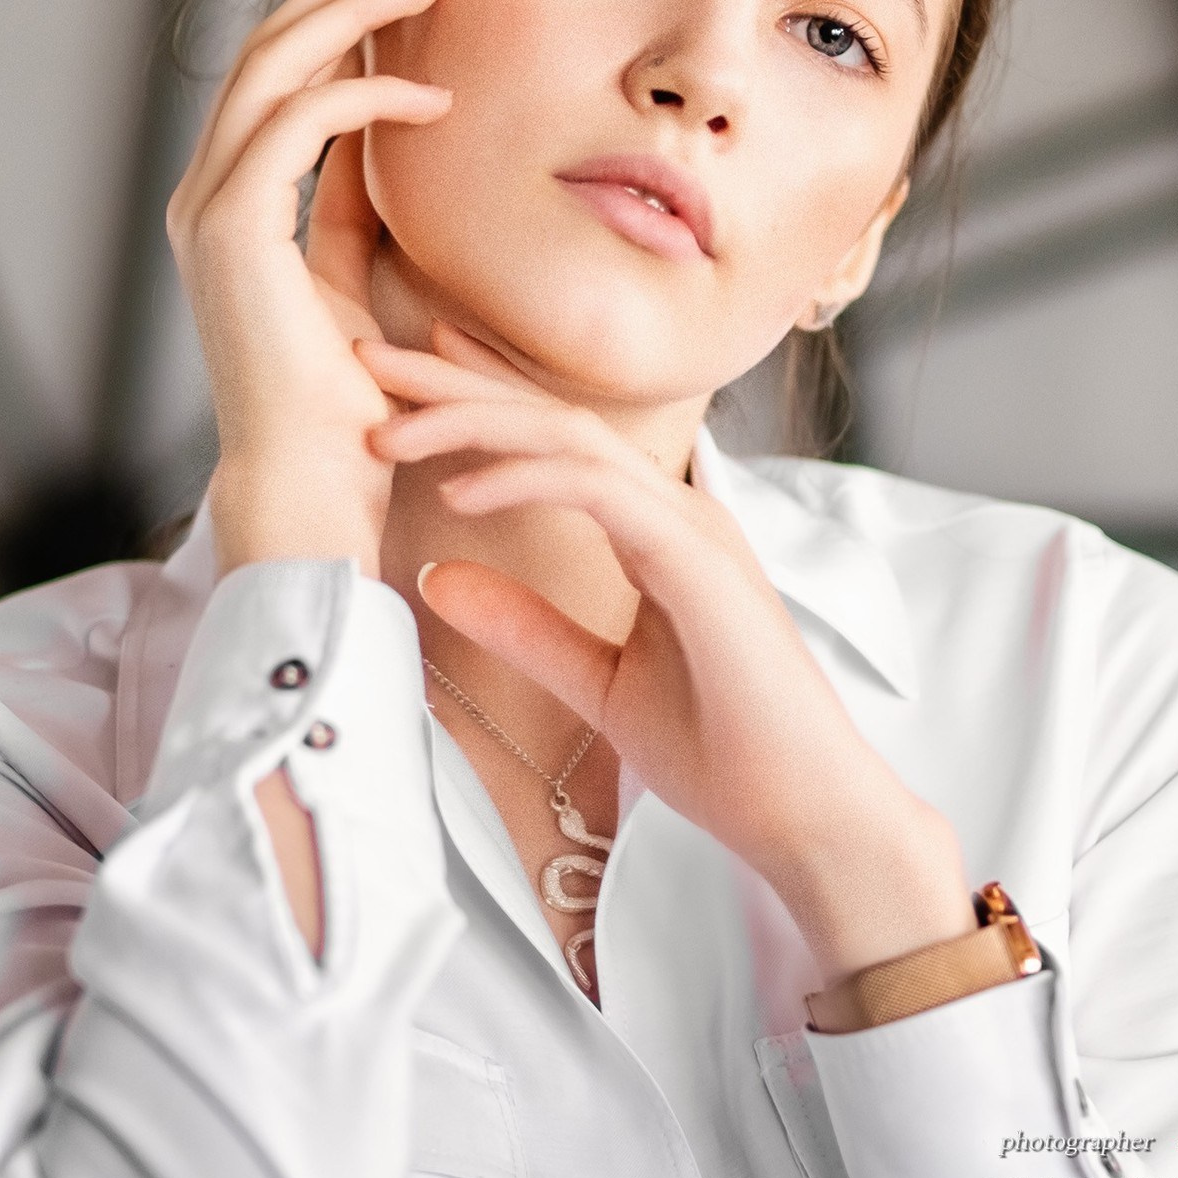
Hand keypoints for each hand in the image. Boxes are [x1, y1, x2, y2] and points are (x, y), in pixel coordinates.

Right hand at [166, 0, 450, 572]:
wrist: (315, 487)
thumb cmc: (348, 403)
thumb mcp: (355, 275)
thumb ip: (351, 200)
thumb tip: (390, 123)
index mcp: (230, 202)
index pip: (272, 73)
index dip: (325, 5)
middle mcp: (207, 195)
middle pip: (266, 48)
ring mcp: (208, 211)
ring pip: (272, 67)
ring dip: (351, 9)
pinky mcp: (231, 233)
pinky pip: (297, 127)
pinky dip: (363, 97)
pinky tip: (429, 93)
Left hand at [358, 324, 971, 986]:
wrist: (809, 819)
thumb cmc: (727, 756)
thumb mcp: (598, 683)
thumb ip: (524, 627)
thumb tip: (437, 576)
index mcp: (658, 530)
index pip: (557, 440)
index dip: (484, 398)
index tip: (410, 378)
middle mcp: (675, 512)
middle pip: (552, 417)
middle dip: (456, 384)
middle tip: (368, 358)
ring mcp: (692, 529)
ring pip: (569, 436)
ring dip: (473, 421)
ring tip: (386, 429)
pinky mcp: (697, 562)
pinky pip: (597, 491)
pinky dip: (524, 479)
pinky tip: (458, 492)